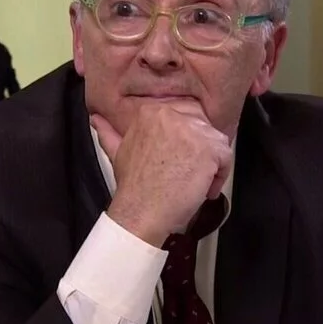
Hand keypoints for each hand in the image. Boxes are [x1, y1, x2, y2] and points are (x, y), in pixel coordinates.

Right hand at [91, 102, 232, 247]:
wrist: (141, 212)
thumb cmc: (133, 186)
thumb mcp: (117, 151)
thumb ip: (110, 131)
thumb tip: (96, 118)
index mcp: (152, 111)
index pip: (186, 115)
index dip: (188, 140)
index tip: (181, 159)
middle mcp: (173, 115)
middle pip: (203, 127)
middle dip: (201, 150)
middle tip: (189, 173)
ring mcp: (192, 131)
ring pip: (217, 142)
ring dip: (212, 164)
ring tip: (196, 183)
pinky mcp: (208, 150)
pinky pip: (227, 157)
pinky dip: (220, 176)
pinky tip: (204, 190)